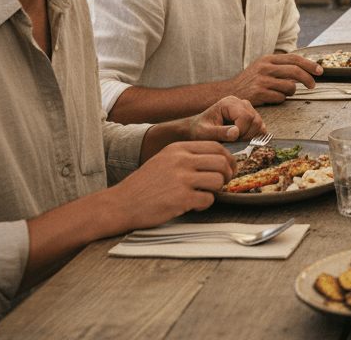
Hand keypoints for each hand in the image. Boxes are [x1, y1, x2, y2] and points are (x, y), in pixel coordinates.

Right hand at [111, 141, 237, 229]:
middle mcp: (180, 160)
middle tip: (223, 183)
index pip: (216, 146)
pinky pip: (208, 199)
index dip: (228, 158)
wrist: (121, 203)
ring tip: (205, 194)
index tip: (229, 168)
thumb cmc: (144, 185)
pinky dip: (205, 204)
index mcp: (178, 148)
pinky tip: (193, 205)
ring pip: (218, 180)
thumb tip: (218, 160)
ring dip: (217, 190)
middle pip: (221, 162)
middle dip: (227, 174)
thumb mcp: (164, 160)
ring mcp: (181, 179)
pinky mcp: (181, 198)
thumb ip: (188, 157)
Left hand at [186, 95, 263, 141]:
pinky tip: (240, 139)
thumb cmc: (199, 131)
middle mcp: (241, 103)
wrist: (198, 130)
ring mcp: (248, 110)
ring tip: (234, 140)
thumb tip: (236, 133)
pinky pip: (261, 129)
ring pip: (260, 125)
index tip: (229, 139)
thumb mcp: (204, 133)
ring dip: (249, 137)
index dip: (240, 132)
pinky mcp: (252, 118)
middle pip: (256, 121)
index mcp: (229, 103)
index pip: (246, 117)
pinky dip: (253, 137)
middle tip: (231, 141)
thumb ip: (219, 133)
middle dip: (245, 135)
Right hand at [222, 53, 322, 104]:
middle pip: (295, 71)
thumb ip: (280, 66)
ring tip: (282, 92)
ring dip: (290, 92)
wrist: (228, 92)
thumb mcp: (262, 67)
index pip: (294, 58)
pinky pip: (280, 98)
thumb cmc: (250, 81)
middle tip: (313, 85)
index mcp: (268, 59)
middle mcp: (265, 68)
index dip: (309, 64)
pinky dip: (280, 99)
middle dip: (308, 79)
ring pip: (290, 87)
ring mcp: (262, 81)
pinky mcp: (259, 94)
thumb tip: (305, 69)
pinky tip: (271, 98)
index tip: (319, 71)